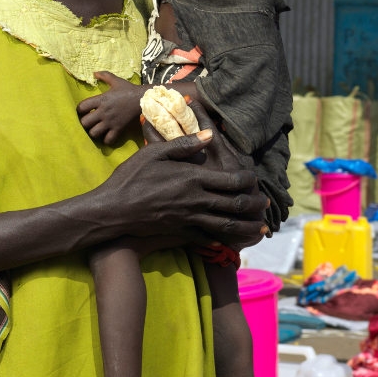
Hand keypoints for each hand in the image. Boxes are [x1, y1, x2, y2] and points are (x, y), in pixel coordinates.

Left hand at [76, 72, 145, 144]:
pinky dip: (105, 140)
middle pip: (84, 123)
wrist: (143, 99)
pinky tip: (106, 134)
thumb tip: (94, 73)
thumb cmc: (128, 89)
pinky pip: (108, 140)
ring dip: (93, 132)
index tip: (83, 110)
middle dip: (84, 123)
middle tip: (88, 121)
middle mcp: (104, 112)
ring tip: (96, 129)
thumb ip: (103, 75)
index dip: (79, 109)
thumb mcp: (115, 80)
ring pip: (94, 133)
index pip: (81, 107)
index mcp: (101, 99)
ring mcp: (111, 122)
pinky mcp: (118, 129)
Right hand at [142, 101, 267, 250]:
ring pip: (225, 225)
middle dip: (253, 204)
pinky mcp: (178, 231)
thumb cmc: (130, 178)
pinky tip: (225, 241)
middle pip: (234, 204)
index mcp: (192, 178)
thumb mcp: (154, 153)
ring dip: (245, 226)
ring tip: (258, 227)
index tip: (254, 179)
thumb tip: (209, 135)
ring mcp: (188, 218)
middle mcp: (195, 200)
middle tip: (264, 204)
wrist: (113, 210)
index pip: (231, 180)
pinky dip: (218, 239)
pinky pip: (204, 237)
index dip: (247, 180)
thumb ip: (183, 144)